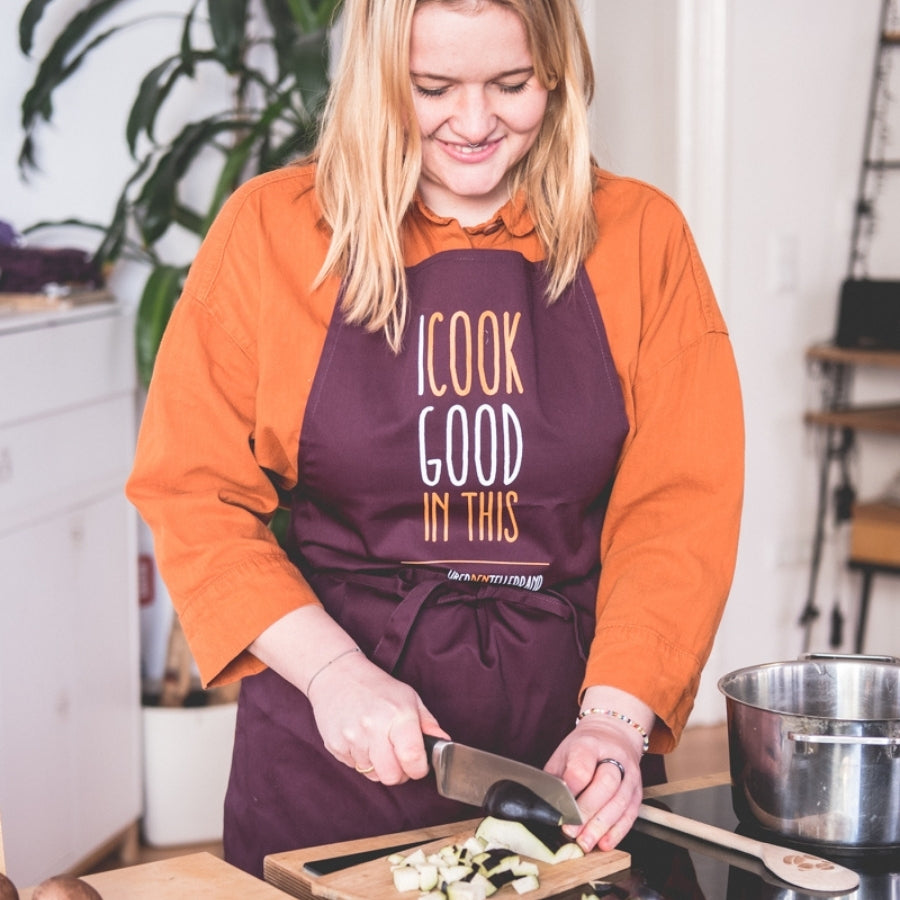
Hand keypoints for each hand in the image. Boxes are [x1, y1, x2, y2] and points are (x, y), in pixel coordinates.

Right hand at [307, 649, 449, 784]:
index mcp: (398, 715)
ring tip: (376, 741)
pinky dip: (360, 759)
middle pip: (391, 776)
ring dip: (378, 765)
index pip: (412, 758)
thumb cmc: (377, 687)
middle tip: (398, 758)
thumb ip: (428, 723)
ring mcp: (352, 737)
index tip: (419, 764)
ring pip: (372, 774)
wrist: (337, 675)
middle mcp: (374, 727)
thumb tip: (445, 743)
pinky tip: (360, 739)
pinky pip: (354, 767)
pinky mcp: (334, 745)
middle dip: (399, 773)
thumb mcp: (409, 698)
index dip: (419, 769)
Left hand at [544, 688, 651, 852]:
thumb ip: (557, 777)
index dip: (571, 788)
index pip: (583, 766)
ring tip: (585, 843)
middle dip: (587, 811)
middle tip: (571, 831)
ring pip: (620, 802)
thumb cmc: (583, 748)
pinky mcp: (638, 792)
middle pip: (605, 784)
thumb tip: (546, 806)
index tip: (560, 807)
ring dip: (601, 826)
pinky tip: (605, 843)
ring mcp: (630, 775)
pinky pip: (630, 814)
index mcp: (590, 743)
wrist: (613, 736)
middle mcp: (615, 757)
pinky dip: (617, 831)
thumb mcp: (564, 754)